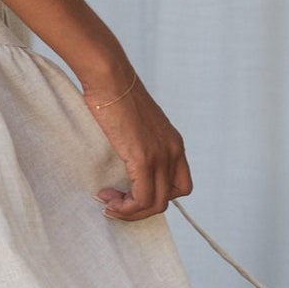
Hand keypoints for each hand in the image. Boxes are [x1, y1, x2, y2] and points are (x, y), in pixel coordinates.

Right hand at [83, 74, 191, 221]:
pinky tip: (108, 198)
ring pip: (155, 205)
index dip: (156, 196)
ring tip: (108, 202)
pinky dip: (125, 207)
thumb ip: (140, 142)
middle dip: (140, 209)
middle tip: (115, 202)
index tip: (130, 191)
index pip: (180, 186)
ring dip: (130, 211)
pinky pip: (142, 199)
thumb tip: (125, 158)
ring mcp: (160, 156)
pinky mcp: (143, 158)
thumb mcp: (137, 123)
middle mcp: (173, 152)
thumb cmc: (114, 94)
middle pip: (168, 200)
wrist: (110, 77)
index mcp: (174, 144)